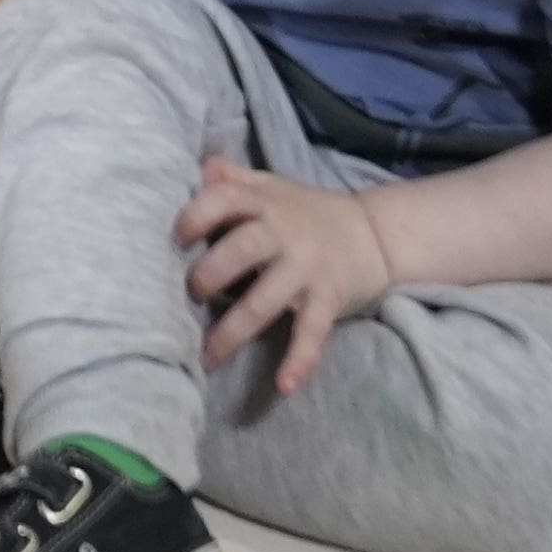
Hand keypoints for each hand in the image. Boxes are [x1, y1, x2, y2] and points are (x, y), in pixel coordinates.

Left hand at [179, 158, 401, 404]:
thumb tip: (200, 166)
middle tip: (190, 295)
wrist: (375, 234)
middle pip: (243, 249)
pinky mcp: (328, 299)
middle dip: (210, 273)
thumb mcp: (272, 188)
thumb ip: (234, 179)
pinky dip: (300, 360)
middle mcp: (284, 234)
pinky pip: (312, 332)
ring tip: (208, 356)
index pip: (225, 200)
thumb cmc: (307, 212)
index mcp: (264, 205)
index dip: (197, 215)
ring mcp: (306, 269)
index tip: (177, 237)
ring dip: (234, 329)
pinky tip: (284, 386)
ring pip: (267, 299)